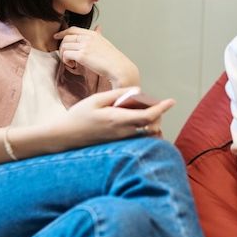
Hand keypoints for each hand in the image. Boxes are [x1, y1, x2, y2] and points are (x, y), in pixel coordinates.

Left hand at [54, 26, 139, 86]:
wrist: (119, 68)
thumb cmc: (114, 59)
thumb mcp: (105, 43)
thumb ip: (99, 35)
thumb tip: (98, 27)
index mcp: (93, 34)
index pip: (73, 29)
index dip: (63, 32)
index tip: (57, 37)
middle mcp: (88, 38)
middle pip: (66, 38)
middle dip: (62, 47)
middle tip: (66, 56)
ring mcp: (84, 46)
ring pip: (64, 46)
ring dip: (64, 55)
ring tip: (71, 63)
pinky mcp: (82, 55)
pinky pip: (65, 55)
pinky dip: (66, 61)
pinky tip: (73, 66)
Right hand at [54, 88, 174, 146]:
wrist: (64, 137)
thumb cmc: (78, 116)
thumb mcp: (96, 100)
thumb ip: (117, 95)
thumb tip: (137, 91)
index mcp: (118, 120)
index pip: (147, 116)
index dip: (162, 109)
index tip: (171, 101)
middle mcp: (122, 133)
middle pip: (151, 126)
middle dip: (158, 115)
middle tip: (155, 104)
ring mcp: (121, 141)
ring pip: (146, 134)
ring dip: (151, 123)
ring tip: (146, 111)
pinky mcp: (118, 145)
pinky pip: (138, 138)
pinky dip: (143, 130)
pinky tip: (137, 121)